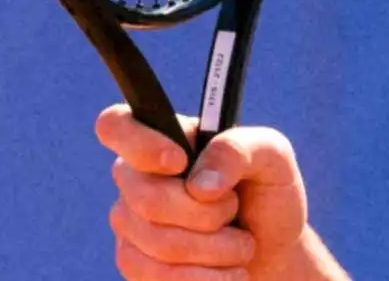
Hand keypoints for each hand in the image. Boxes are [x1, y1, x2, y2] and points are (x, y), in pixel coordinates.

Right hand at [96, 106, 312, 279]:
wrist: (272, 252)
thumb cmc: (268, 194)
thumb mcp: (273, 157)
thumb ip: (238, 150)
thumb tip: (199, 184)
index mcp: (165, 138)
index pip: (115, 124)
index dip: (139, 144)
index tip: (179, 163)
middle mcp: (137, 177)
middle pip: (146, 197)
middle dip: (207, 214)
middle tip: (234, 211)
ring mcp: (129, 221)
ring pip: (158, 241)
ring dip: (215, 249)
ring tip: (240, 245)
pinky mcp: (133, 262)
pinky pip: (156, 276)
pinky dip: (204, 278)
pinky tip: (227, 272)